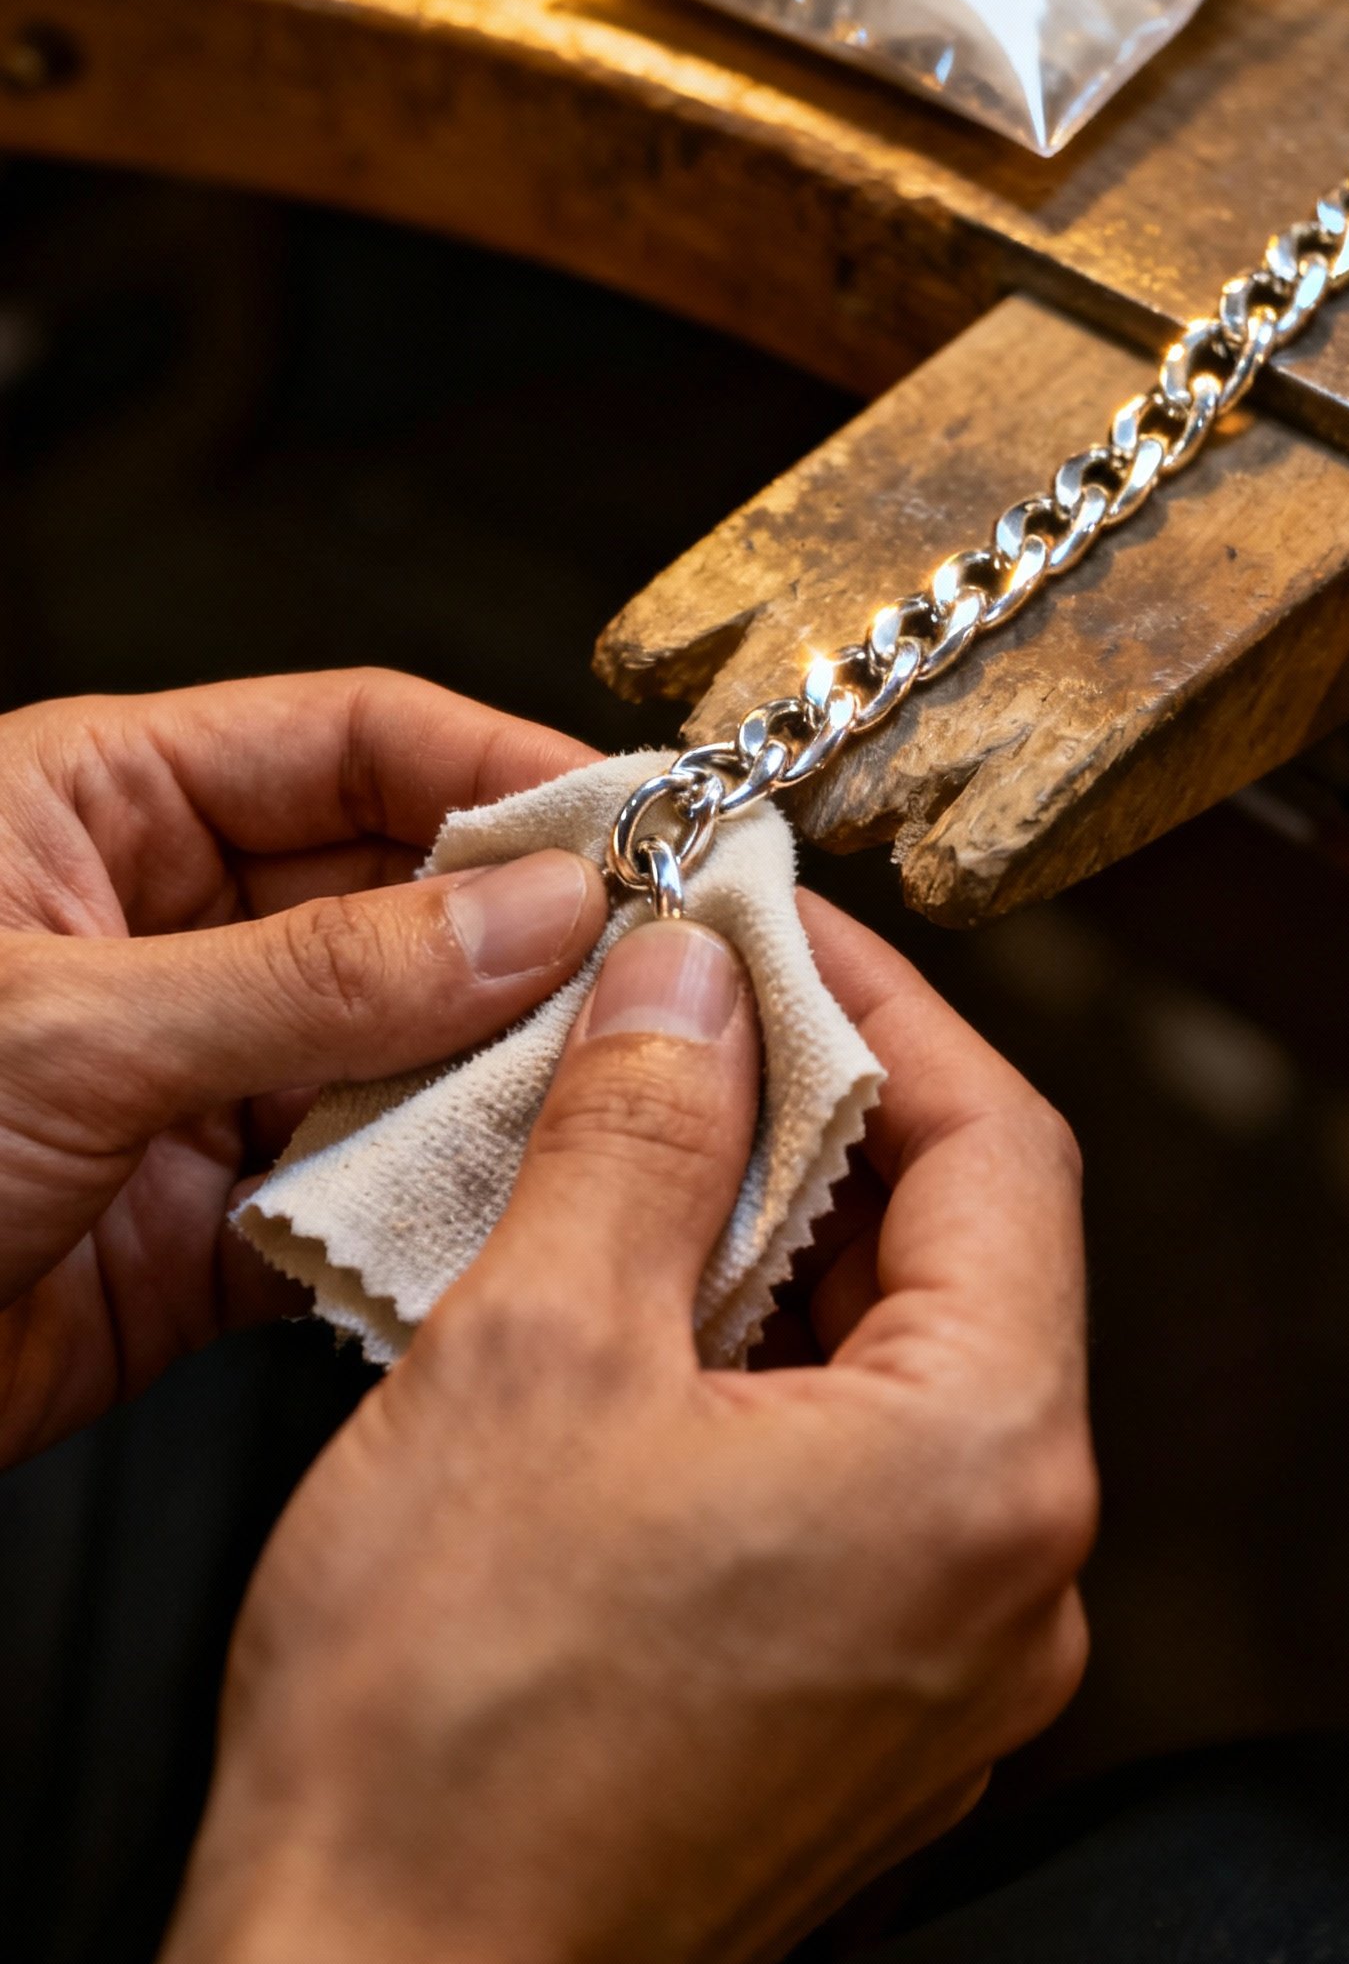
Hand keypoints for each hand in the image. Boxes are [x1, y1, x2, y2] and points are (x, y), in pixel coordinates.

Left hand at [0, 669, 608, 1462]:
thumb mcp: (66, 1026)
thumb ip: (312, 975)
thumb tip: (523, 912)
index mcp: (100, 809)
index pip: (351, 740)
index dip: (501, 764)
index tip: (636, 814)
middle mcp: (164, 932)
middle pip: (400, 893)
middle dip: (529, 931)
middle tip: (666, 966)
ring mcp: (192, 1077)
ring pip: (401, 1048)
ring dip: (500, 1073)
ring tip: (614, 1088)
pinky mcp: (204, 1224)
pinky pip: (361, 1190)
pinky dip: (438, 1204)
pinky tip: (510, 1206)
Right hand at [151, 896, 1095, 1963]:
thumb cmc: (445, 1731)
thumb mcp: (534, 1347)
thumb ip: (644, 1129)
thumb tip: (697, 984)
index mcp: (981, 1470)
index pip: (998, 1142)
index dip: (878, 1003)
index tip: (768, 929)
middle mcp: (1007, 1581)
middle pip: (956, 1257)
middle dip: (813, 1118)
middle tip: (678, 1022)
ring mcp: (942, 1667)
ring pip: (889, 1371)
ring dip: (769, 1244)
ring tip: (625, 1158)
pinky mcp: (856, 1719)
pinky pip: (844, 1485)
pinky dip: (753, 1376)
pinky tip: (626, 1329)